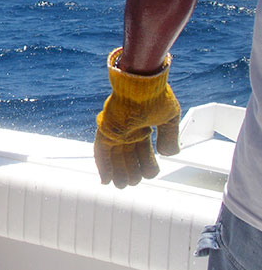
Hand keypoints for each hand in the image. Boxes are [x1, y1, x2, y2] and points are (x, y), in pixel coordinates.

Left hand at [94, 47, 180, 187]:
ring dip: (117, 172)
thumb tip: (169, 155)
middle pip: (127, 155)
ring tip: (122, 186)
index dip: (146, 163)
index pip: (142, 149)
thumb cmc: (155, 95)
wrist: (143, 83)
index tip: (150, 175)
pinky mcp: (105, 130)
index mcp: (141, 125)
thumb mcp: (168, 119)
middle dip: (131, 171)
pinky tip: (105, 179)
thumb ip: (169, 138)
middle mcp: (127, 128)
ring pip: (114, 156)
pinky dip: (103, 165)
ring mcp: (115, 129)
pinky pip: (101, 151)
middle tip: (133, 184)